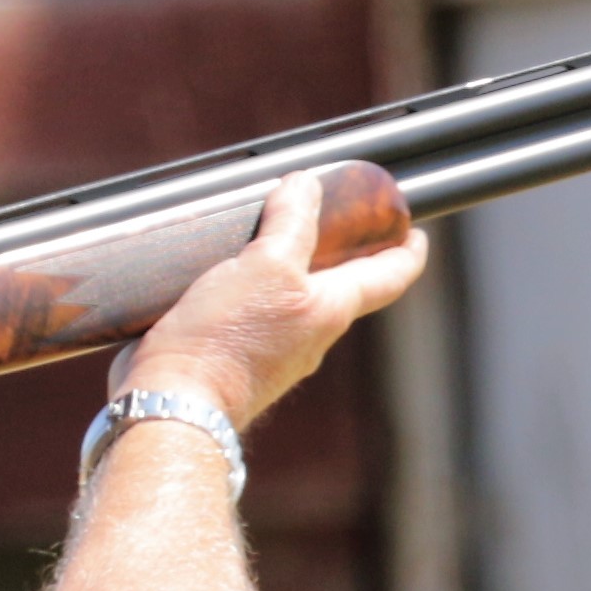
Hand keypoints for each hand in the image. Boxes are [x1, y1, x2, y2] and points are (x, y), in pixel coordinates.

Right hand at [113, 170, 430, 429]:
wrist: (175, 404)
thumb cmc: (225, 339)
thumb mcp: (266, 266)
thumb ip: (292, 224)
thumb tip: (306, 185)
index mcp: (330, 312)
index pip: (387, 279)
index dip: (407, 253)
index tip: (416, 234)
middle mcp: (310, 338)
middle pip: (342, 290)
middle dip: (345, 257)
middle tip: (339, 225)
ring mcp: (274, 355)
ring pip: (297, 305)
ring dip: (295, 272)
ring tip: (273, 239)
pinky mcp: (237, 362)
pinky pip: (257, 318)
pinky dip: (254, 292)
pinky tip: (226, 277)